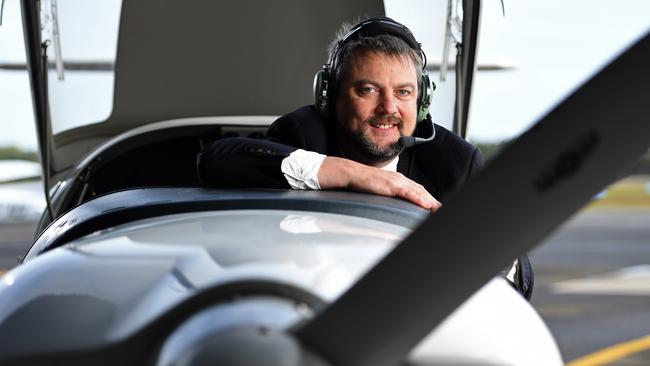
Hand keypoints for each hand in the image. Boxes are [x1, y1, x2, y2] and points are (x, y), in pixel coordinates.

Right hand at [317, 157, 441, 211]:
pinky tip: (427, 205)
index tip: (434, 205)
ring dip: (430, 201)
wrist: (352, 174)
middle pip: (421, 191)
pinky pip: (409, 193)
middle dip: (433, 200)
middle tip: (442, 209)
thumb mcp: (378, 187)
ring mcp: (397, 182)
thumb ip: (387, 192)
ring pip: (419, 192)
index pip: (416, 189)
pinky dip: (419, 199)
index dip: (427, 197)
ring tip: (439, 209)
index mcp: (397, 180)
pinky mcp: (392, 186)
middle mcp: (400, 179)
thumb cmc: (362, 182)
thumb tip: (392, 200)